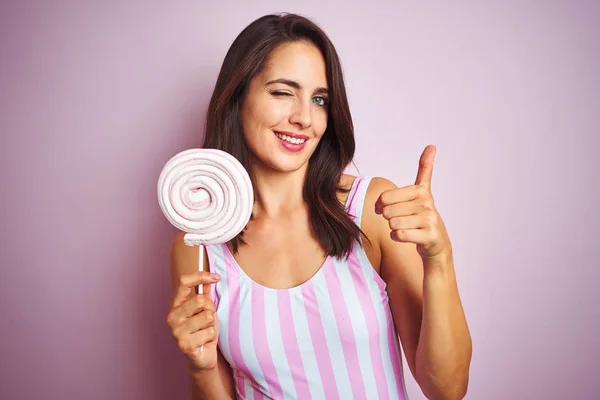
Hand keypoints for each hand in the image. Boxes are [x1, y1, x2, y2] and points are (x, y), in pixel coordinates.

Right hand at [166, 271, 219, 370]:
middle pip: (200, 300)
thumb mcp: (205, 309)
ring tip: (206, 330)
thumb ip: (205, 293)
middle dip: (211, 308)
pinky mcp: (184, 345)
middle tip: (209, 317)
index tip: (216, 277)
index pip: (184, 282)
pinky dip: (212, 336)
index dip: (200, 276)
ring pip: (207, 316)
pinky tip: (204, 341)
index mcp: (175, 305)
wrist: (202, 356)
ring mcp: (177, 331)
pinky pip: (210, 332)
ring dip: (212, 324)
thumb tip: (210, 277)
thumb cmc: (203, 330)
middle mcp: (172, 316)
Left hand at [375, 145, 451, 259]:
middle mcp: (427, 203)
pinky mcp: (429, 235)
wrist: (437, 241)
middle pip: (387, 212)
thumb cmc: (423, 215)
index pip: (385, 197)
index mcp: (420, 190)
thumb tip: (432, 145)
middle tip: (403, 220)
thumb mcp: (423, 191)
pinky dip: (398, 237)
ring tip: (407, 228)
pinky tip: (408, 236)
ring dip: (395, 229)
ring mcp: (429, 219)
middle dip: (390, 218)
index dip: (381, 205)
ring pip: (393, 224)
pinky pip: (399, 235)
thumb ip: (425, 169)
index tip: (388, 206)